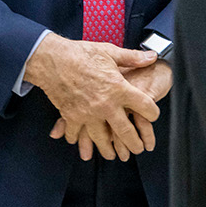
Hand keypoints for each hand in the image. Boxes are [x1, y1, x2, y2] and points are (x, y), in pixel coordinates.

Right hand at [52, 59, 172, 160]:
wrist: (52, 59)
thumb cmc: (80, 54)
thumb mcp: (109, 52)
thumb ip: (132, 57)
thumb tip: (152, 56)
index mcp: (119, 88)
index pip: (145, 106)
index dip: (153, 112)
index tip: (153, 115)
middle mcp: (106, 105)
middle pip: (126, 132)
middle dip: (134, 143)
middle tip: (137, 149)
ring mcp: (88, 113)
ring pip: (102, 139)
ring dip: (108, 149)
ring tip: (112, 155)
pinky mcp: (72, 116)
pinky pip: (77, 133)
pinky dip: (78, 140)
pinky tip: (80, 143)